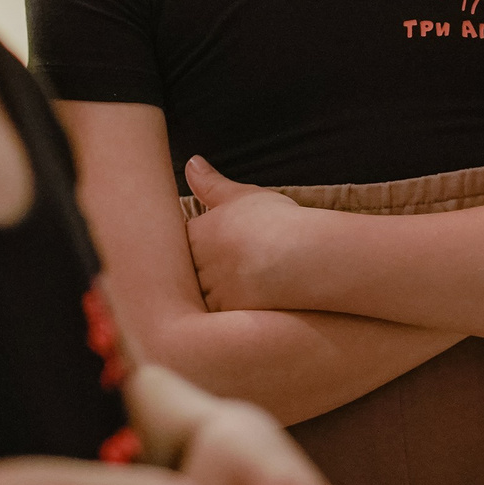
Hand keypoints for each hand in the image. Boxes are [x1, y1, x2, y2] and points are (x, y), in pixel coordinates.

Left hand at [183, 156, 308, 312]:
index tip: (210, 249)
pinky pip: (217, 322)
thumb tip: (191, 162)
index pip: (179, 244)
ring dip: (210, 298)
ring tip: (238, 293)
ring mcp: (210, 295)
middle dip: (198, 275)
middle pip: (185, 274)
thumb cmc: (276, 222)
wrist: (304, 257)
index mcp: (196, 235)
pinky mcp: (227, 320)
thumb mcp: (242, 196)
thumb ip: (212, 184)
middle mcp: (196, 266)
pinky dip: (225, 319)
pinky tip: (244, 313)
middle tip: (225, 272)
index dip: (194, 248)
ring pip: (199, 300)